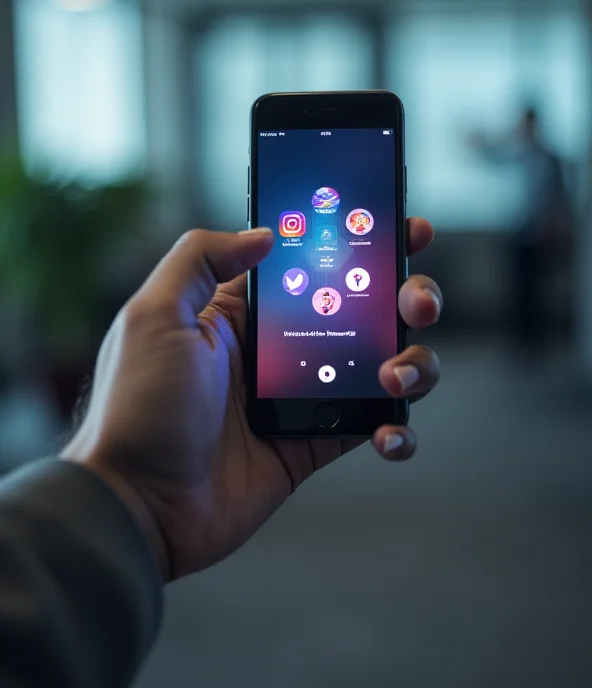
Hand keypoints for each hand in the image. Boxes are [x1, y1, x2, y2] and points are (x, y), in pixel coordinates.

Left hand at [62, 220, 440, 581]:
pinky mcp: (314, 441)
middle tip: (414, 302)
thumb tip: (263, 233)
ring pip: (381, 364)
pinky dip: (398, 428)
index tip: (403, 229)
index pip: (313, 263)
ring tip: (397, 374)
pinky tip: (388, 432)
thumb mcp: (155, 317)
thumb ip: (201, 259)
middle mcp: (279, 347)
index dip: (360, 243)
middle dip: (404, 296)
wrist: (140, 504)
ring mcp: (302, 395)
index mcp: (243, 311)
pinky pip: (372, 425)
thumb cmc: (138, 408)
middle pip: (362, 308)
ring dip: (413, 362)